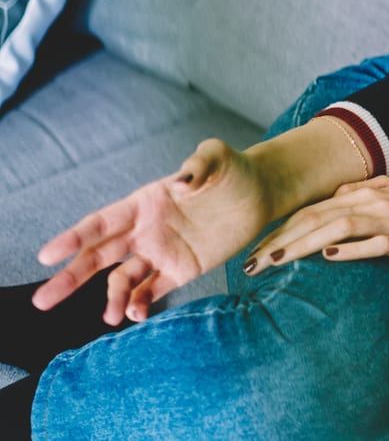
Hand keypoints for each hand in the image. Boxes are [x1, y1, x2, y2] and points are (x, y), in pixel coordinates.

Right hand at [34, 138, 275, 323]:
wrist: (259, 193)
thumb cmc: (233, 170)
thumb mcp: (217, 156)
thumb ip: (199, 164)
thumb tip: (184, 179)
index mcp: (143, 203)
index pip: (100, 223)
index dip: (73, 238)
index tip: (46, 255)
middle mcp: (145, 231)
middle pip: (99, 257)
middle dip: (71, 277)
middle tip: (42, 300)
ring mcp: (161, 252)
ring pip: (123, 280)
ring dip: (112, 298)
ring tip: (111, 317)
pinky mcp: (181, 270)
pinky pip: (153, 290)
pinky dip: (141, 303)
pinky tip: (136, 314)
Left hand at [247, 176, 388, 270]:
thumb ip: (358, 201)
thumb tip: (325, 210)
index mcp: (365, 192)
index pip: (311, 210)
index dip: (279, 229)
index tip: (254, 250)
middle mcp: (373, 200)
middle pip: (316, 217)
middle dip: (279, 240)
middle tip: (250, 263)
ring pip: (338, 227)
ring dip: (302, 245)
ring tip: (276, 263)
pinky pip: (376, 243)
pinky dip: (351, 250)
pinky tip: (328, 258)